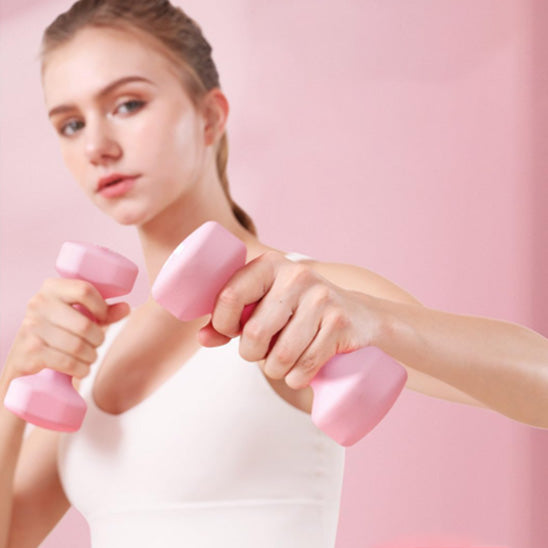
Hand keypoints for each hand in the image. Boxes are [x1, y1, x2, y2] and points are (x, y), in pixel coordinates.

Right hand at [2, 278, 129, 382]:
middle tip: (98, 344)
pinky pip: (65, 361)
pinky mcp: (30, 351)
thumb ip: (103, 311)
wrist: (24, 357)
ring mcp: (32, 327)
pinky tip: (82, 369)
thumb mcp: (78, 315)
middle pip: (84, 324)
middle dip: (98, 340)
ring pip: (76, 346)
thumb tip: (126, 308)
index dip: (101, 307)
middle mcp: (38, 303)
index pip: (85, 290)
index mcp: (52, 288)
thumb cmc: (58, 330)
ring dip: (90, 356)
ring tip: (90, 358)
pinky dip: (80, 368)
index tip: (103, 319)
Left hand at [198, 251, 380, 388]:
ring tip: (283, 363)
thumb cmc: (300, 314)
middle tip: (263, 352)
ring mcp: (322, 298)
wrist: (360, 317)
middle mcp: (296, 275)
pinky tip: (302, 372)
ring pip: (280, 356)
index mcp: (270, 265)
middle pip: (254, 334)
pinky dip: (297, 379)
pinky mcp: (340, 322)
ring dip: (276, 371)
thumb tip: (202, 338)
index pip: (229, 296)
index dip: (223, 325)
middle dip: (252, 354)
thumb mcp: (264, 307)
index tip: (232, 333)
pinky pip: (305, 366)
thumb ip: (230, 320)